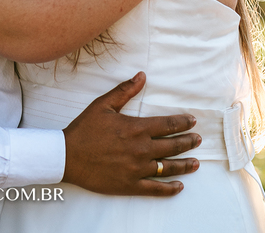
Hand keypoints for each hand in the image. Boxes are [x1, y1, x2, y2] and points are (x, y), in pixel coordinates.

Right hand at [61, 72, 200, 195]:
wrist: (67, 156)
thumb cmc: (84, 129)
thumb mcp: (103, 105)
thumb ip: (125, 91)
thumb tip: (142, 76)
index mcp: (136, 128)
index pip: (168, 125)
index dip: (183, 123)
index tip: (192, 122)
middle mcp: (141, 149)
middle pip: (173, 146)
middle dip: (188, 142)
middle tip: (198, 140)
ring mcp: (137, 169)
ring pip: (169, 168)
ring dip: (185, 165)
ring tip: (196, 162)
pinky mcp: (131, 185)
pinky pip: (156, 188)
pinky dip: (170, 188)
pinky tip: (179, 186)